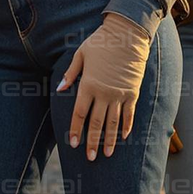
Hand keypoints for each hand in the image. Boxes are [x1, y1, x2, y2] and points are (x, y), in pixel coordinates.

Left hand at [58, 12, 151, 160]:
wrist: (127, 36)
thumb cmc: (101, 43)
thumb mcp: (81, 54)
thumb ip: (71, 74)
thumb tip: (60, 89)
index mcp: (89, 85)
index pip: (80, 113)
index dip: (76, 130)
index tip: (74, 144)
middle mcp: (104, 93)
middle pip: (97, 123)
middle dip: (92, 142)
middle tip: (90, 157)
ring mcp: (120, 94)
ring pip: (114, 123)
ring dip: (110, 140)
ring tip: (107, 154)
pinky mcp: (132, 93)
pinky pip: (129, 114)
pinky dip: (126, 126)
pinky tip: (123, 137)